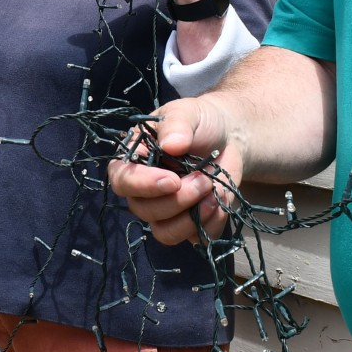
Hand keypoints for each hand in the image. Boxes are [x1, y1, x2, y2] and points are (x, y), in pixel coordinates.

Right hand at [107, 97, 240, 243]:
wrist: (228, 138)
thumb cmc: (199, 122)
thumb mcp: (187, 113)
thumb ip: (177, 125)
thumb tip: (171, 145)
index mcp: (133, 160)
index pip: (123, 181)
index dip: (144, 185)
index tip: (173, 180)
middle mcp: (142, 190)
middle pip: (144, 210)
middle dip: (178, 199)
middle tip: (204, 179)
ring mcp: (164, 211)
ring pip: (165, 232)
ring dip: (192, 218)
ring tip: (214, 193)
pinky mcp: (188, 224)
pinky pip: (193, 238)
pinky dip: (210, 224)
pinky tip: (219, 203)